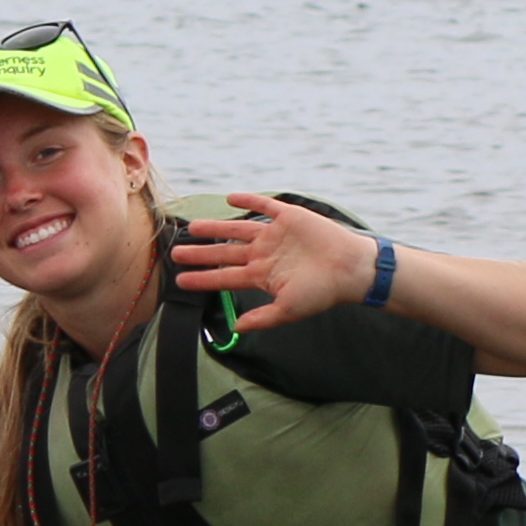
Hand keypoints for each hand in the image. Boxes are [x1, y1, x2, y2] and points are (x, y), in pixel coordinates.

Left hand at [171, 193, 379, 336]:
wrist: (350, 269)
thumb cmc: (322, 292)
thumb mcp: (288, 310)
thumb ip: (262, 319)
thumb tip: (236, 327)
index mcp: (262, 276)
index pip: (224, 277)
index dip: (202, 278)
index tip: (179, 281)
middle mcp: (264, 254)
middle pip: (224, 253)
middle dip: (200, 253)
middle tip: (175, 253)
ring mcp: (275, 235)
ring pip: (236, 230)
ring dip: (215, 227)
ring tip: (192, 227)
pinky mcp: (289, 217)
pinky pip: (265, 207)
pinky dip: (248, 201)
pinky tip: (230, 198)